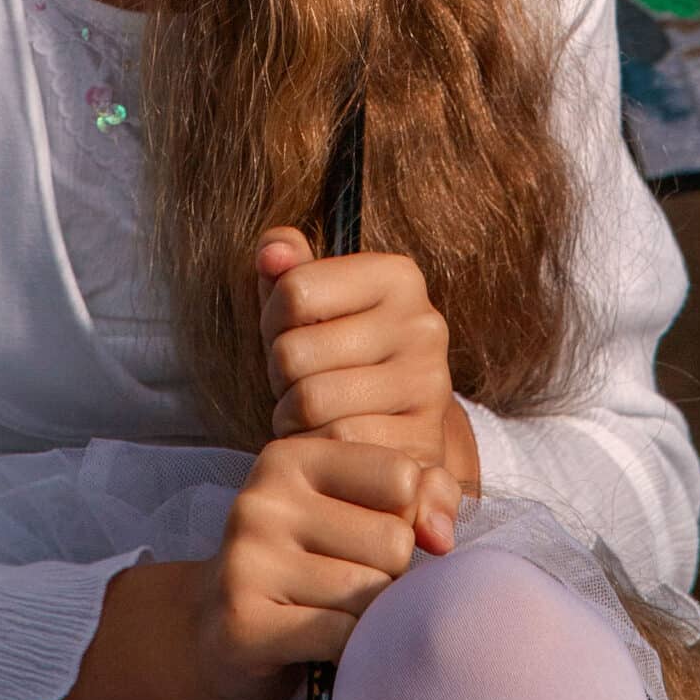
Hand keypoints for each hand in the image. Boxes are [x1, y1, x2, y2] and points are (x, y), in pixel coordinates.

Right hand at [194, 433, 457, 699]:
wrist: (216, 630)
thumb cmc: (307, 562)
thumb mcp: (356, 509)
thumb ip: (420, 496)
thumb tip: (443, 537)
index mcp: (291, 455)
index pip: (401, 476)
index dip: (406, 517)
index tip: (372, 534)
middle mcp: (263, 498)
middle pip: (393, 540)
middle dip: (389, 573)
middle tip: (348, 582)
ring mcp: (247, 559)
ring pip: (370, 592)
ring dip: (368, 615)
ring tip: (333, 612)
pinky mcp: (244, 620)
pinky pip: (341, 635)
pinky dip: (349, 649)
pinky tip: (324, 644)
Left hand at [255, 227, 476, 552]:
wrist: (401, 425)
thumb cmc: (343, 356)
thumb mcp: (316, 308)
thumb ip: (287, 271)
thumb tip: (271, 251)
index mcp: (398, 276)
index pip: (294, 290)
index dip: (273, 321)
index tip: (292, 335)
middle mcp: (423, 323)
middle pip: (294, 351)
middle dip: (279, 376)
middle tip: (298, 384)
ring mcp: (428, 383)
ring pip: (310, 401)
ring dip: (291, 418)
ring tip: (310, 414)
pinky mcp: (421, 439)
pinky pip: (335, 443)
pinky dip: (317, 449)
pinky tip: (329, 442)